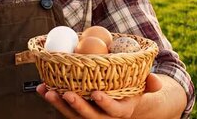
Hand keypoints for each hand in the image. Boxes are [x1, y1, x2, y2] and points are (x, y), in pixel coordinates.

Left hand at [37, 74, 162, 118]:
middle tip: (67, 94)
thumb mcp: (143, 86)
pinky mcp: (75, 111)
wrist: (120, 98)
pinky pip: (62, 107)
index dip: (105, 104)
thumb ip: (149, 83)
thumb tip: (155, 82)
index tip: (96, 94)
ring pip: (73, 114)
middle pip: (89, 116)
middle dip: (77, 106)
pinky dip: (51, 97)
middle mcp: (103, 116)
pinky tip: (40, 88)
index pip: (114, 111)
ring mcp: (88, 114)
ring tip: (48, 92)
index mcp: (121, 110)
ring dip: (59, 104)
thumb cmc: (131, 88)